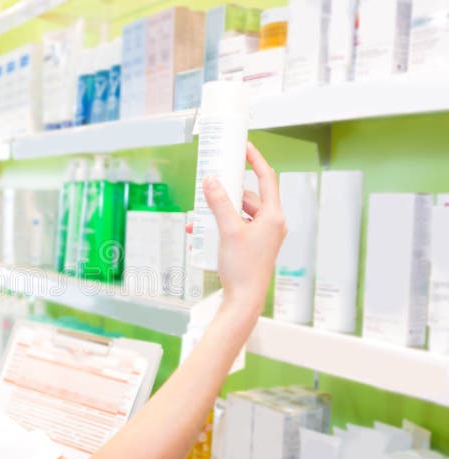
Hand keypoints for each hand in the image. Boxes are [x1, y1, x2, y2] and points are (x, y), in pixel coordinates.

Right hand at [204, 142, 286, 316]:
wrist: (245, 300)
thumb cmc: (243, 268)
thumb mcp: (228, 231)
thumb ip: (219, 204)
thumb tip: (211, 181)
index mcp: (272, 216)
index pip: (267, 178)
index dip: (256, 160)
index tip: (244, 147)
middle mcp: (271, 224)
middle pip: (248, 197)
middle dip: (226, 194)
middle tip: (210, 186)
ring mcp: (263, 236)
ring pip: (239, 214)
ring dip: (218, 213)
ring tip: (197, 219)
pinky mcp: (252, 246)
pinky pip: (236, 228)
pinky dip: (220, 227)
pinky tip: (200, 235)